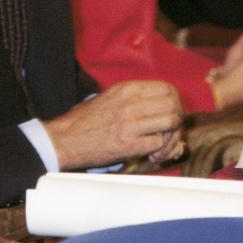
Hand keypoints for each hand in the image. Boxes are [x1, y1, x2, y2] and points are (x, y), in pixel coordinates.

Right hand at [46, 80, 182, 169]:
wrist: (65, 140)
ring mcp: (130, 123)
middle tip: (169, 131)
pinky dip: (160, 151)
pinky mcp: (128, 144)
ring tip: (161, 145)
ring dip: (171, 136)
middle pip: (173, 105)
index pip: (167, 88)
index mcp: (127, 89)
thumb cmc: (85, 120)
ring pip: (171, 123)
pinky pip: (159, 143)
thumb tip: (159, 104)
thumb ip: (133, 97)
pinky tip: (151, 155)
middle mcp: (131, 103)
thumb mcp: (110, 97)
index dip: (174, 102)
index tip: (169, 113)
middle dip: (176, 119)